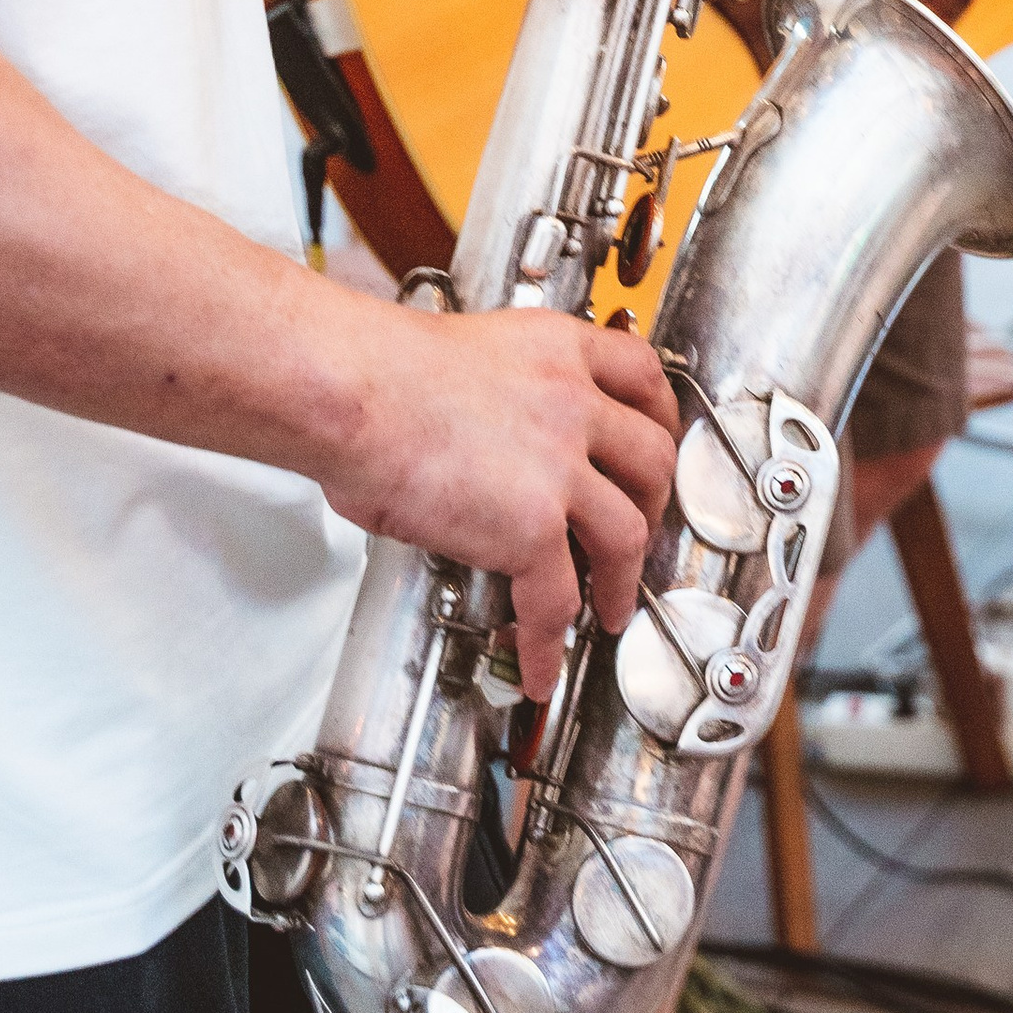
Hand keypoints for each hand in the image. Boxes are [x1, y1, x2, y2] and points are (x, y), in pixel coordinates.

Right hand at [328, 299, 681, 695]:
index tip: (659, 434)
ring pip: (627, 533)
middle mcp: (571, 403)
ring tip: (612, 606)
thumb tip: (484, 434)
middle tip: (644, 522)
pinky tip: (544, 663)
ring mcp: (560, 466)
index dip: (660, 415)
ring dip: (623, 578)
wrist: (352, 391)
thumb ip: (500, 389)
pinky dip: (553, 641)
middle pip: (651, 456)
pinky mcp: (533, 526)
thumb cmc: (375, 371)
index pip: (641, 375)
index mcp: (555, 349)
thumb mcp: (464, 352)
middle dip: (654, 501)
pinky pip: (557, 600)